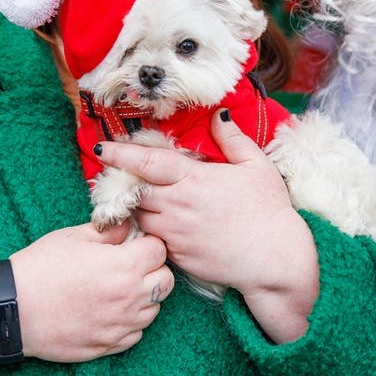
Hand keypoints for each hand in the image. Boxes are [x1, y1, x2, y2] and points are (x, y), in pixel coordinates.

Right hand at [9, 221, 173, 362]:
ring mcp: (121, 325)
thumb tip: (128, 227)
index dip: (148, 243)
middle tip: (131, 266)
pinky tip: (109, 312)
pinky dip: (129, 322)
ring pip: (154, 310)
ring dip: (143, 298)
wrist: (12, 309)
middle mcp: (129, 297)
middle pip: (165, 282)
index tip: (134, 244)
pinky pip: (136, 334)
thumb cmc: (40, 267)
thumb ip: (109, 232)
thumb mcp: (74, 237)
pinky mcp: (109, 345)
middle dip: (154, 270)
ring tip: (117, 290)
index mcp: (124, 266)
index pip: (159, 250)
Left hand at [95, 110, 319, 342]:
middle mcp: (178, 206)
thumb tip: (219, 115)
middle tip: (118, 175)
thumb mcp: (256, 166)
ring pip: (140, 216)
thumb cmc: (269, 211)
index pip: (146, 163)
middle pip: (134, 191)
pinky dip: (152, 229)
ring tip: (142, 198)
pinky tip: (164, 224)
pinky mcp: (177, 256)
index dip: (121, 154)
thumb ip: (233, 139)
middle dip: (123, 182)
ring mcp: (175, 233)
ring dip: (136, 206)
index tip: (102, 148)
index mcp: (193, 179)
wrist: (274, 260)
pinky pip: (154, 239)